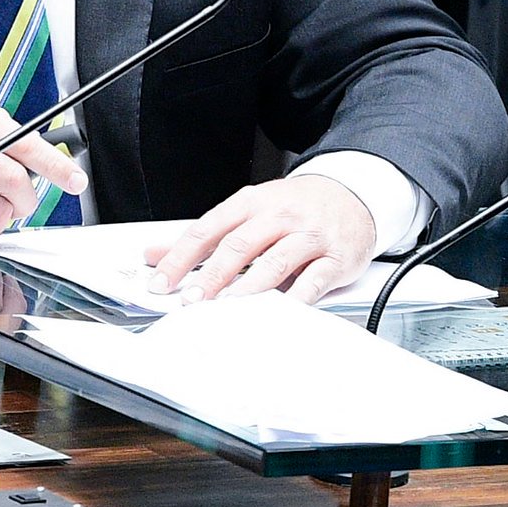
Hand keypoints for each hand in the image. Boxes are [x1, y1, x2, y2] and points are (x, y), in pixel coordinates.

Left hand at [142, 176, 376, 304]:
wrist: (352, 194)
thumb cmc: (295, 206)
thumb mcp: (248, 210)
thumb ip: (204, 235)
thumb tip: (155, 254)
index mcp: (252, 203)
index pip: (209, 229)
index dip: (181, 257)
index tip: (162, 282)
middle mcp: (280, 215)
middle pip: (239, 245)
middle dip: (211, 276)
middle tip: (191, 300)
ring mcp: (309, 235)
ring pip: (275, 262)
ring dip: (248, 288)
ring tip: (226, 308)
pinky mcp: (336, 256)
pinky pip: (314, 280)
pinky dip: (296, 299)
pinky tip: (280, 313)